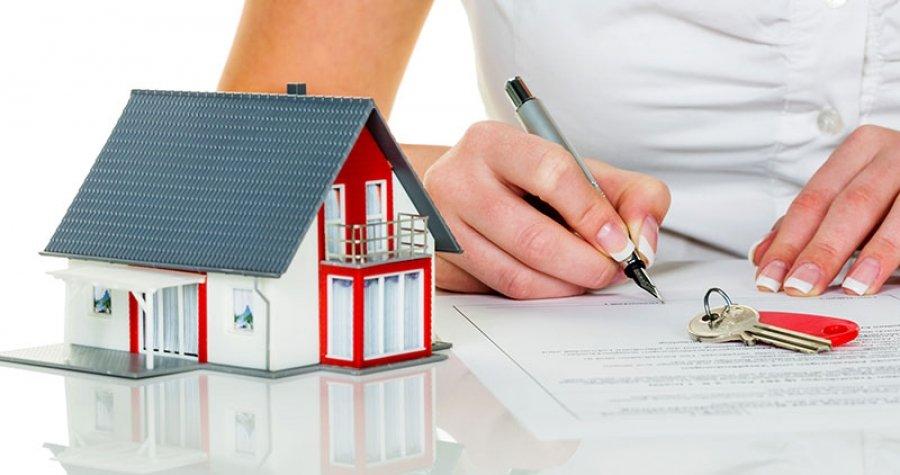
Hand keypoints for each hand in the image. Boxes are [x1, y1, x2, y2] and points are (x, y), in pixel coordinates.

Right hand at [424, 121, 670, 298]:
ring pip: (515, 272)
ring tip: (590, 277)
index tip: (621, 241)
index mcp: (494, 142)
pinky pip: (501, 290)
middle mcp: (458, 179)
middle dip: (585, 263)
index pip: (551, 173)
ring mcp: (443, 225)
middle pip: (532, 235)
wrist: (462, 192)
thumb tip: (644, 238)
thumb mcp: (580, 171)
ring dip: (566, 285)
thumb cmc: (524, 181)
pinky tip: (560, 282)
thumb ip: (630, 194)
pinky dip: (542, 293)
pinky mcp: (442, 263)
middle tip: (613, 270)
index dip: (593, 213)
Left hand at [751, 125, 899, 295]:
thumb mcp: (849, 192)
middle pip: (849, 206)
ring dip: (870, 256)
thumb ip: (809, 221)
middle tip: (800, 286)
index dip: (788, 240)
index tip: (770, 275)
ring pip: (894, 216)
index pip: (813, 199)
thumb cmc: (894, 185)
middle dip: (822, 251)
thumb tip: (763, 254)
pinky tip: (884, 275)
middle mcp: (893, 154)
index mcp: (860, 149)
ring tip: (851, 288)